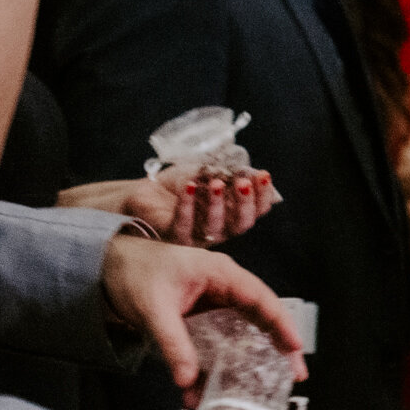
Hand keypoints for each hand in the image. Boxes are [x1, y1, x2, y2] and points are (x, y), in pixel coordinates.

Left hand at [99, 235, 306, 403]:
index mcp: (222, 274)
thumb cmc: (134, 273)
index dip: (281, 324)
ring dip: (251, 357)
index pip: (261, 299)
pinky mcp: (201, 316)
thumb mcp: (153, 309)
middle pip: (261, 316)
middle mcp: (224, 286)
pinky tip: (214, 385)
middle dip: (279, 345)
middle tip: (294, 374)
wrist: (108, 264)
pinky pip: (219, 339)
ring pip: (242, 330)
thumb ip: (173, 344)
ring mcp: (214, 302)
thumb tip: (187, 382)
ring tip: (263, 384)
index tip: (295, 348)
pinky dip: (220, 361)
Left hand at [149, 169, 281, 246]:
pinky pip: (183, 225)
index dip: (263, 195)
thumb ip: (231, 174)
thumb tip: (256, 173)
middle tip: (243, 183)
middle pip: (241, 225)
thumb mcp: (210, 172)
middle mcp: (219, 230)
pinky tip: (189, 186)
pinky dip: (187, 205)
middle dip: (246, 203)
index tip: (263, 175)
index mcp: (232, 215)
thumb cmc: (181, 183)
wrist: (146, 190)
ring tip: (215, 183)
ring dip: (217, 204)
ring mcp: (197, 237)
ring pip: (215, 228)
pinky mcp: (173, 238)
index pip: (256, 211)